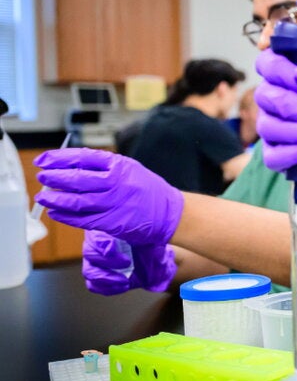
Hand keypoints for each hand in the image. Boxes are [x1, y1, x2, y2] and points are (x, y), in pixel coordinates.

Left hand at [34, 149, 182, 245]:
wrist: (170, 213)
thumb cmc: (148, 189)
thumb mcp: (130, 169)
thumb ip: (103, 166)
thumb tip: (70, 166)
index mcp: (119, 166)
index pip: (83, 157)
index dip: (59, 158)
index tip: (43, 160)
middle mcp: (116, 183)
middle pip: (77, 179)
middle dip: (54, 178)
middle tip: (41, 178)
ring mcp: (114, 204)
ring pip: (76, 201)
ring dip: (55, 199)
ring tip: (43, 197)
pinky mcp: (112, 223)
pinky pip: (83, 220)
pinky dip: (66, 217)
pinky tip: (56, 213)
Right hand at [82, 230, 175, 294]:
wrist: (156, 263)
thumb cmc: (153, 246)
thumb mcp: (154, 238)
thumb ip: (149, 237)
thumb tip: (150, 243)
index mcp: (109, 230)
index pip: (96, 234)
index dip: (102, 242)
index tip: (112, 248)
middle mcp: (99, 245)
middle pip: (90, 252)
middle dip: (108, 261)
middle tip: (127, 263)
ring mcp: (96, 262)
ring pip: (89, 271)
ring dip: (107, 278)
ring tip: (125, 281)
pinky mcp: (99, 277)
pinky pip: (93, 285)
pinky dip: (107, 288)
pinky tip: (122, 286)